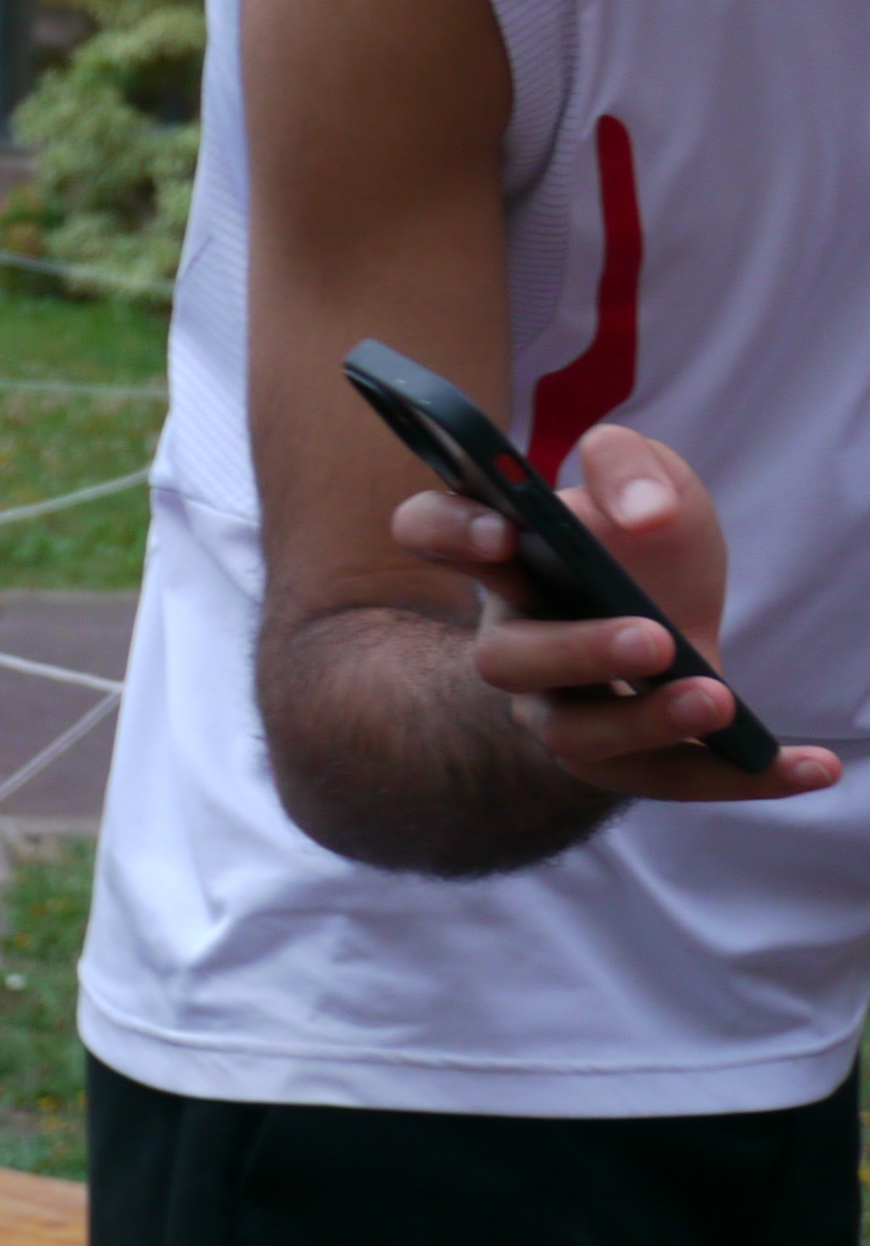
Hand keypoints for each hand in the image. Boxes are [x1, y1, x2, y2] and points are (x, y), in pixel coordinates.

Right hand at [393, 422, 839, 803]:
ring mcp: (555, 709)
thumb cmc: (641, 545)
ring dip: (645, 723)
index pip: (430, 531)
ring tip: (718, 701)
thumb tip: (644, 516)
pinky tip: (815, 764)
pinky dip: (742, 778)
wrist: (669, 615)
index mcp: (503, 559)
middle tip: (652, 638)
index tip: (504, 530)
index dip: (451, 532)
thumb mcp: (650, 478)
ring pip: (572, 735)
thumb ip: (633, 466)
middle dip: (576, 652)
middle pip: (505, 660)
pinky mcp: (619, 761)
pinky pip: (668, 780)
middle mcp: (512, 642)